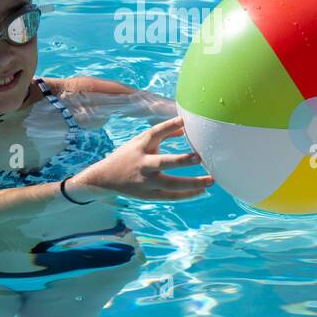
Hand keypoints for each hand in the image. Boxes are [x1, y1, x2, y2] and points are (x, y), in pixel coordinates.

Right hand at [70, 116, 212, 201]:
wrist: (105, 178)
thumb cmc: (129, 155)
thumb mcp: (141, 141)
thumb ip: (164, 134)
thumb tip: (184, 126)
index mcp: (140, 146)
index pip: (154, 133)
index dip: (169, 126)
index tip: (184, 120)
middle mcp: (143, 164)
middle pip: (163, 162)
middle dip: (182, 160)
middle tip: (200, 157)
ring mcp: (146, 181)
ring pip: (171, 184)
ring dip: (192, 183)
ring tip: (211, 180)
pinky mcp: (149, 195)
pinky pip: (171, 196)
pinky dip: (187, 195)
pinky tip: (202, 191)